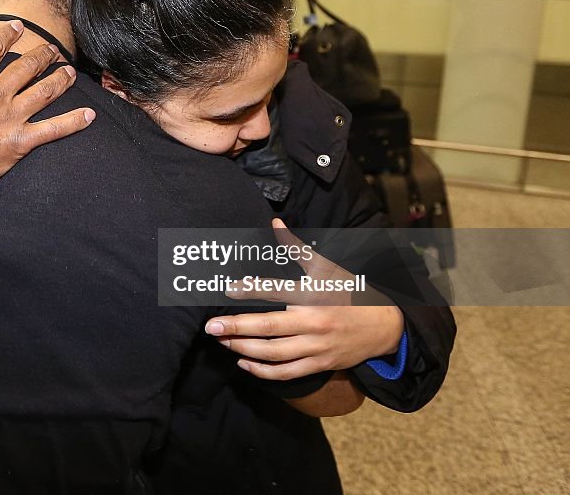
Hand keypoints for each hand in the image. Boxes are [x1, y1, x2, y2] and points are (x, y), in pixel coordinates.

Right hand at [0, 19, 94, 245]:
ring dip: (60, 80)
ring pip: (44, 92)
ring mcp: (11, 118)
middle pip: (26, 67)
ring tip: (70, 72)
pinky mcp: (19, 143)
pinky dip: (73, 122)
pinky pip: (53, 130)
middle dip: (42, 55)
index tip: (18, 27)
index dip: (8, 34)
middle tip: (52, 49)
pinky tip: (89, 116)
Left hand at [204, 219, 404, 379]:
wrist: (386, 326)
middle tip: (211, 327)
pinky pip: (288, 372)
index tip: (227, 290)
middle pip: (269, 327)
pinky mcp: (320, 364)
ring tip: (223, 342)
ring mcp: (317, 346)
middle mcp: (314, 322)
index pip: (276, 291)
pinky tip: (244, 363)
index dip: (250, 290)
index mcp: (314, 295)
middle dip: (237, 328)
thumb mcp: (327, 267)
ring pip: (274, 353)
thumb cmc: (351, 291)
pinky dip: (264, 371)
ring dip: (244, 349)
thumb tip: (275, 223)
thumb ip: (297, 248)